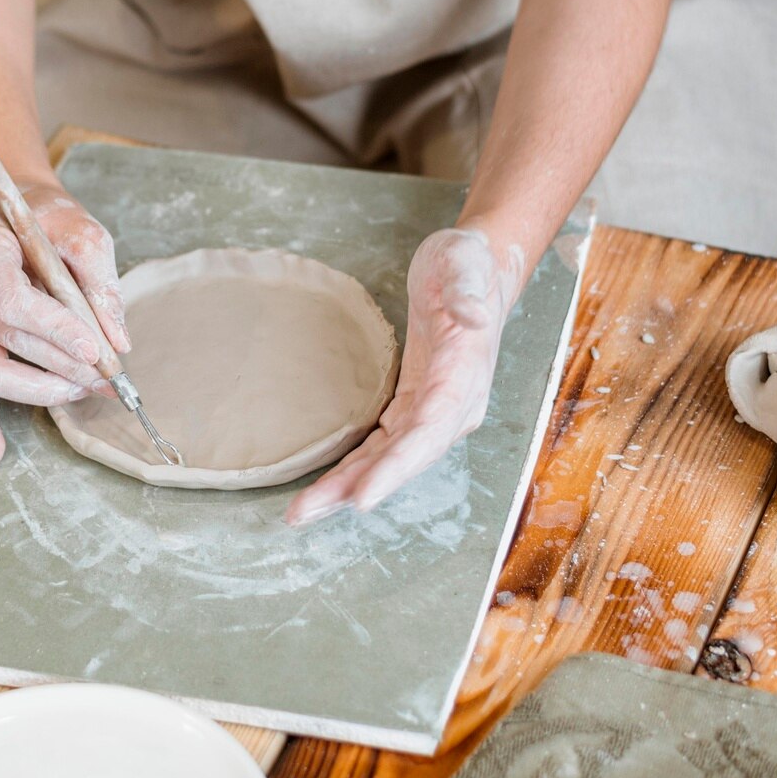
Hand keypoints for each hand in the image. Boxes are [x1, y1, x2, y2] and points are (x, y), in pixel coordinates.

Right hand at [0, 181, 129, 465]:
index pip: (11, 302)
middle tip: (108, 376)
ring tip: (86, 390)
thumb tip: (118, 341)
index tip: (95, 350)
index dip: (54, 330)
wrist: (10, 214)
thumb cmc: (44, 220)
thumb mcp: (80, 229)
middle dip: (62, 365)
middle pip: (7, 341)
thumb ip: (98, 279)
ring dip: (41, 390)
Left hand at [286, 226, 523, 524]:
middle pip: (403, 459)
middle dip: (356, 489)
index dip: (396, 467)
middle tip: (303, 512)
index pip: (428, 432)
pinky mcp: (414, 405)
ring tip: (300, 511)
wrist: (475, 268)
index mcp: (465, 379)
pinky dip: (353, 469)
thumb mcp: (464, 264)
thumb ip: (467, 292)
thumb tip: (472, 317)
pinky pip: (382, 446)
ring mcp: (433, 411)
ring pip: (388, 460)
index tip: (363, 497)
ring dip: (345, 488)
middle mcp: (453, 408)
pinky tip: (324, 488)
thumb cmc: (466, 265)